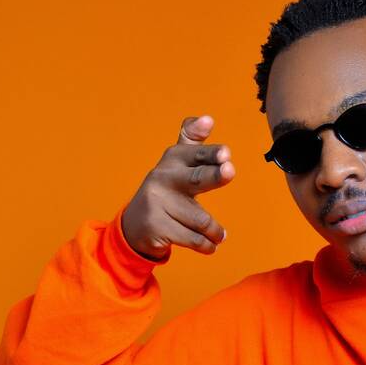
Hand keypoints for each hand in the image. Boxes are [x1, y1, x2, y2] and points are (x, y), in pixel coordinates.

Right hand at [121, 114, 234, 260]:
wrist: (135, 225)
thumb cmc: (166, 190)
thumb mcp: (176, 164)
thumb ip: (192, 141)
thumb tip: (207, 118)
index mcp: (173, 160)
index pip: (196, 155)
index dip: (211, 154)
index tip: (226, 153)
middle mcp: (163, 178)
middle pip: (196, 178)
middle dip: (215, 175)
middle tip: (230, 170)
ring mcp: (158, 203)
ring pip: (202, 219)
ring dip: (216, 232)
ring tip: (219, 236)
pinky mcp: (157, 227)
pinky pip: (194, 239)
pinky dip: (207, 245)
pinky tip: (209, 246)